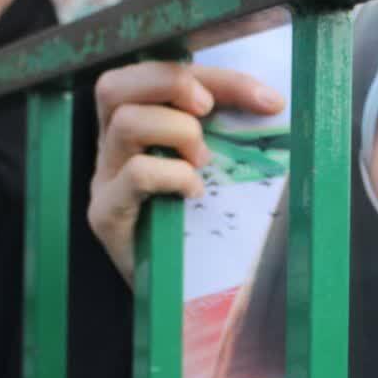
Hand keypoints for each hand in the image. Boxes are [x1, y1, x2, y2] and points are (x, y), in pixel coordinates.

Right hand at [88, 61, 284, 285]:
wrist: (184, 302)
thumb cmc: (205, 231)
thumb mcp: (220, 172)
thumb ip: (229, 135)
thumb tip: (275, 104)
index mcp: (137, 128)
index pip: (159, 75)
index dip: (215, 75)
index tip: (268, 97)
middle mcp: (111, 149)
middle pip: (115, 84)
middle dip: (171, 82)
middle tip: (209, 107)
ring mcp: (103, 182)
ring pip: (123, 123)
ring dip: (176, 132)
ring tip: (203, 162)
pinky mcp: (106, 217)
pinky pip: (132, 175)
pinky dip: (171, 175)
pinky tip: (193, 193)